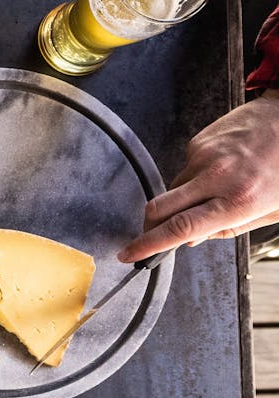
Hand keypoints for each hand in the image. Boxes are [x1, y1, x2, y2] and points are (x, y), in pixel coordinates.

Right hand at [118, 91, 278, 262]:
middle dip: (149, 227)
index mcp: (239, 200)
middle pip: (160, 209)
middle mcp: (217, 177)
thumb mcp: (271, 211)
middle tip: (150, 235)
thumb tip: (192, 239)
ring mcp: (204, 157)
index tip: (131, 254)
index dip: (149, 245)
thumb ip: (230, 228)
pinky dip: (195, 177)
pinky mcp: (198, 143)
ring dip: (181, 200)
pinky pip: (185, 170)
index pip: (181, 228)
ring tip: (211, 193)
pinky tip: (218, 171)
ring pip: (173, 190)